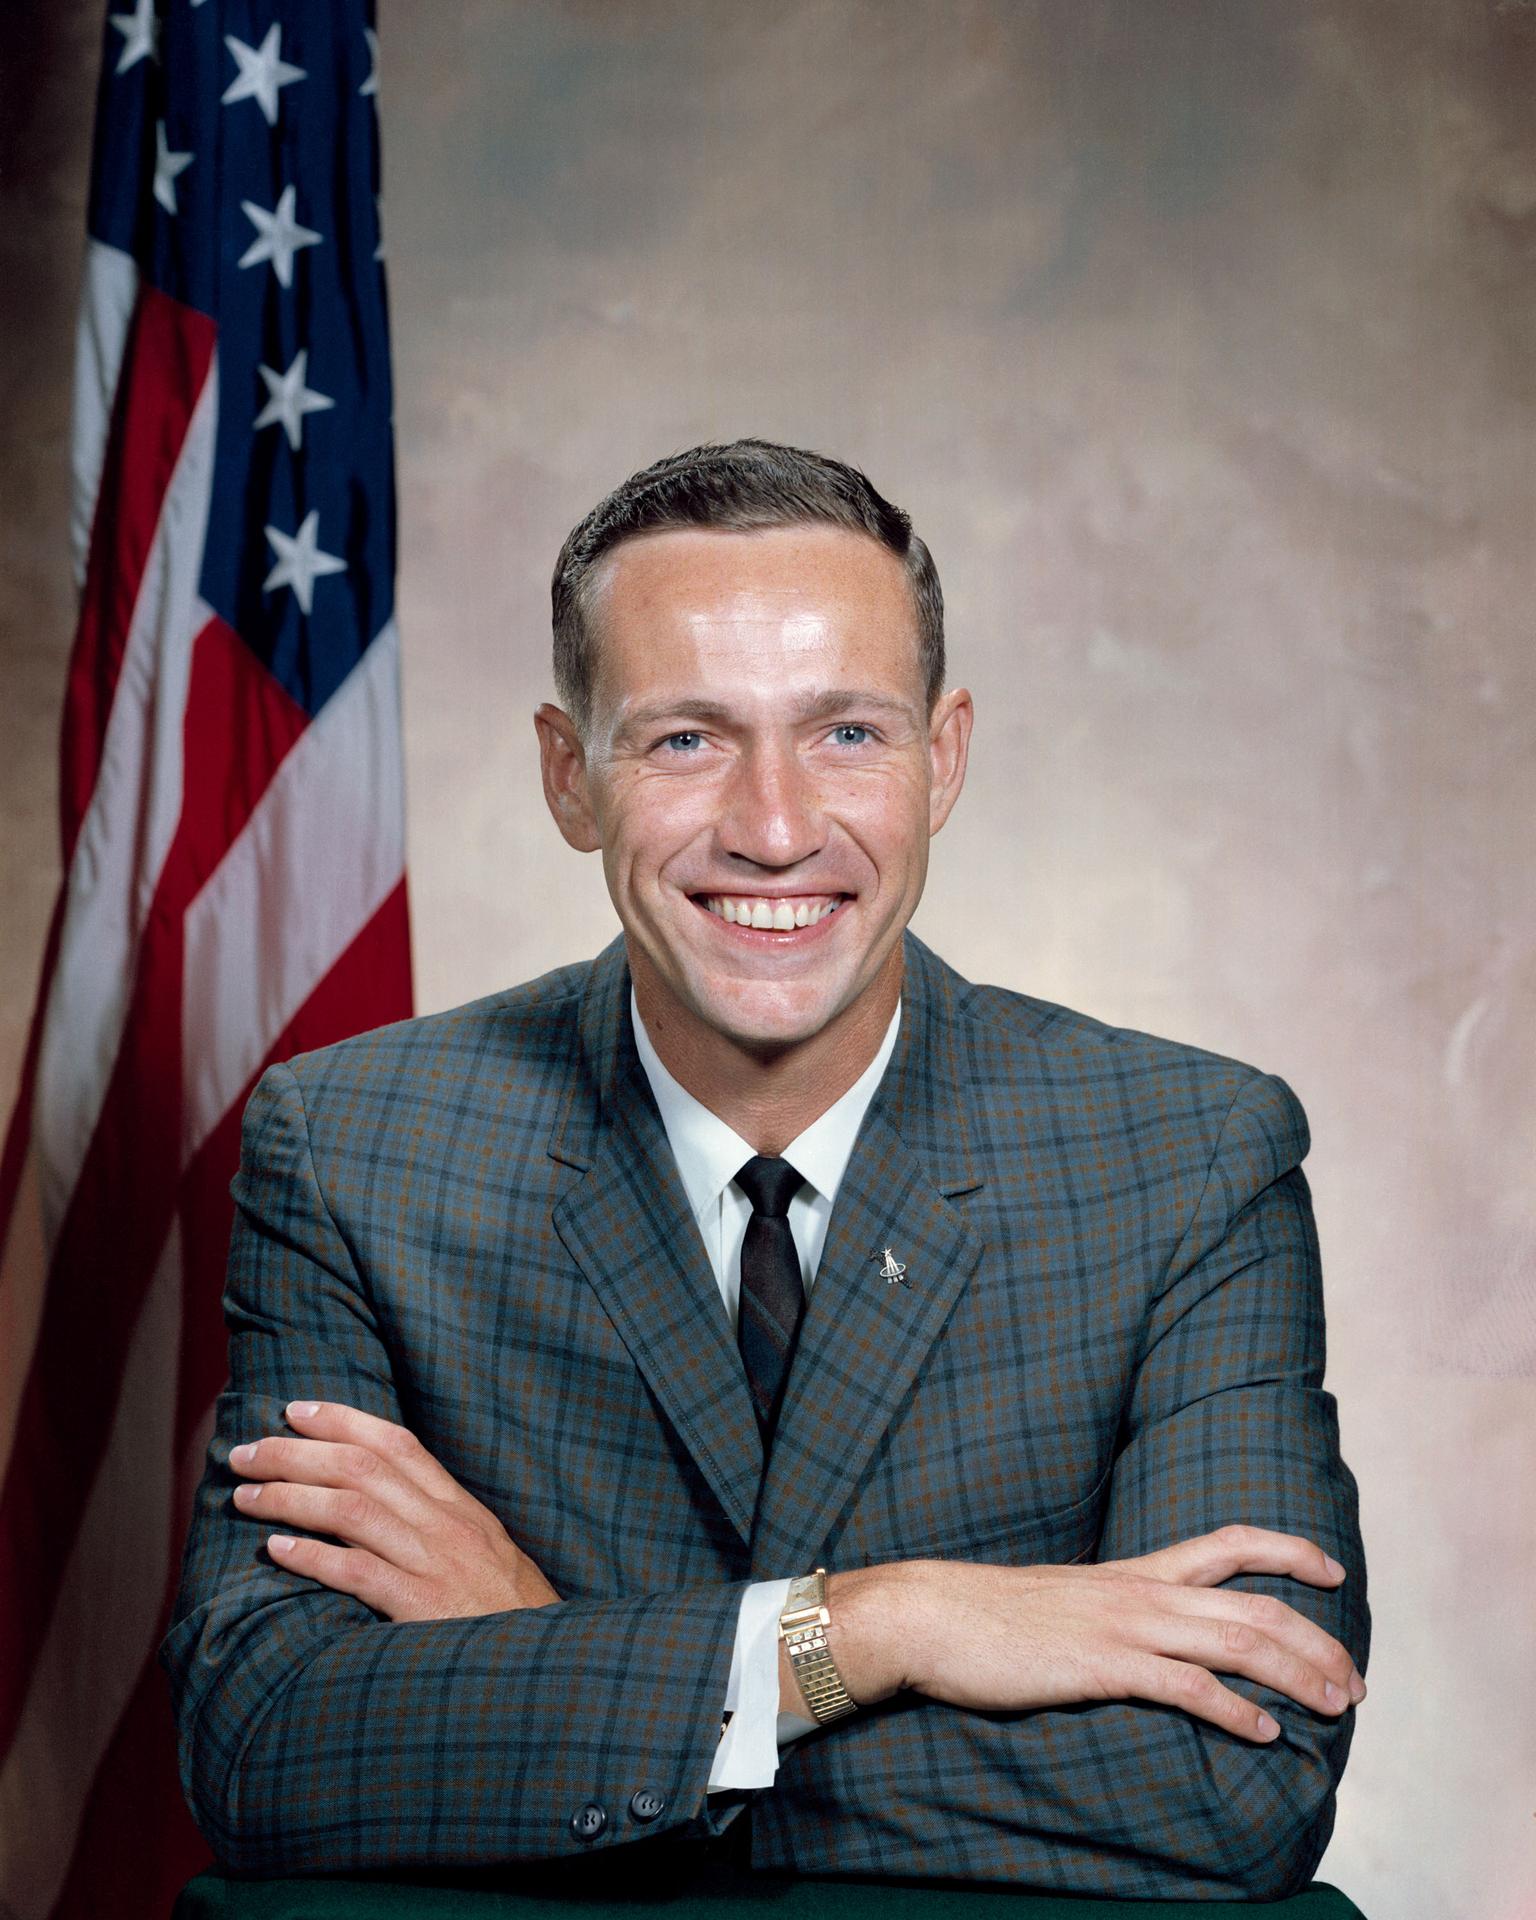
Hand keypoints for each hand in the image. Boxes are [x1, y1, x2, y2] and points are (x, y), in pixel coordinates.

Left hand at [229, 1400, 560, 1621]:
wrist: (549, 1670)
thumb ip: (439, 1529)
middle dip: (296, 1453)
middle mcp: (448, 1526)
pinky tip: (277, 1551)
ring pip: (353, 1511)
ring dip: (290, 1497)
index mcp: (461, 1509)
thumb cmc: (509, 1619)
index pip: (397, 1445)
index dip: (343, 1420)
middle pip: (362, 1469)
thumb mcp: (486, 1557)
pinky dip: (314, 1557)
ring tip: (244, 1496)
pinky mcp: (423, 1610)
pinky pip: (360, 1573)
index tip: (294, 1409)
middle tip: (246, 1451)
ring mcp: (437, 1566)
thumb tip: (382, 1507)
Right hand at [825, 1526, 1364, 1743]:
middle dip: (1316, 1641)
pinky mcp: (1103, 1664)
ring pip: (1236, 1641)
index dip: (1288, 1551)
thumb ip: (1113, 1616)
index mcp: (1135, 1571)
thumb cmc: (991, 1616)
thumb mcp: (1067, 1604)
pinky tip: (1264, 1733)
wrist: (932, 1615)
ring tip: (1335, 1705)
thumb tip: (1145, 1644)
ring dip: (1297, 1675)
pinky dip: (1235, 1710)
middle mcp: (1141, 1591)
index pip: (1228, 1545)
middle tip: (1354, 1681)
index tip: (1334, 1571)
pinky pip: (1187, 1686)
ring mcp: (1124, 1626)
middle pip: (1254, 1604)